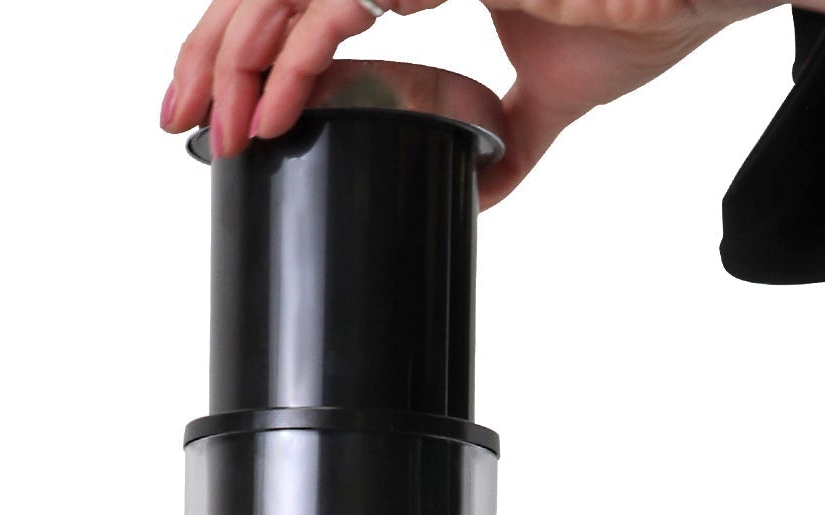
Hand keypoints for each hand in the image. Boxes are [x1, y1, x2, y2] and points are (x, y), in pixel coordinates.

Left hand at [162, 0, 824, 204]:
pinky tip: (274, 111)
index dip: (249, 45)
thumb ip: (507, 137)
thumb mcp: (552, 93)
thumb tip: (475, 186)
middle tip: (178, 119)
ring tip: (220, 130)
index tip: (211, 108)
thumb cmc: (646, 16)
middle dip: (216, 52)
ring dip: (246, 60)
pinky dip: (302, 54)